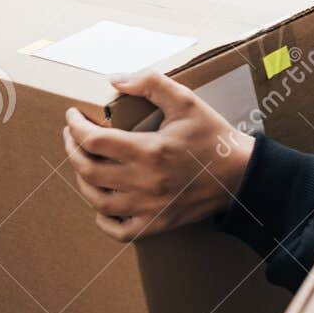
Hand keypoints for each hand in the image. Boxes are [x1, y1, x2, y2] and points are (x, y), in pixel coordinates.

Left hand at [62, 72, 254, 242]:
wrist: (241, 174)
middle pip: (88, 170)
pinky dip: (103, 219)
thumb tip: (114, 81)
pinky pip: (119, 231)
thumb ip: (150, 84)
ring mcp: (149, 208)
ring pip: (97, 201)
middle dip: (72, 149)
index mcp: (149, 150)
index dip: (75, 126)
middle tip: (72, 135)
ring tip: (83, 162)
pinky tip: (102, 204)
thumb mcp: (186, 100)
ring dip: (82, 180)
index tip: (72, 116)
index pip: (93, 141)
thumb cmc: (212, 136)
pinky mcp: (157, 224)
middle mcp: (144, 182)